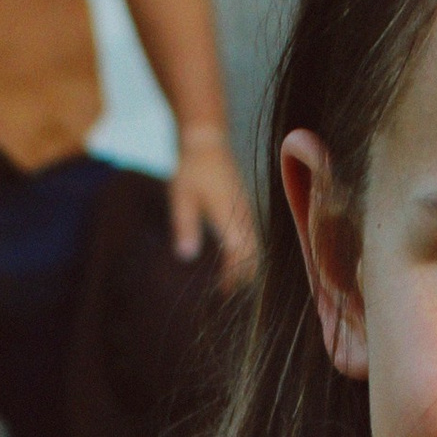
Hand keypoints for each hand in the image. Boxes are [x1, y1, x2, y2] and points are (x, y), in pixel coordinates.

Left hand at [170, 130, 258, 285]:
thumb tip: (186, 255)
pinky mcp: (244, 209)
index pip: (239, 256)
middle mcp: (244, 216)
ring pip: (255, 249)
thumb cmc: (192, 168)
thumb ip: (184, 225)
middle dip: (242, 278)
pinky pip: (252, 238)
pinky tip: (231, 261)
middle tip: (226, 296)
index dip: (232, 278)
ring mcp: (247, 212)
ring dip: (245, 267)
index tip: (221, 293)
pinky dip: (245, 254)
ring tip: (229, 285)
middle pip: (253, 257)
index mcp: (231, 216)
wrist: (207, 140)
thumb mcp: (181, 196)